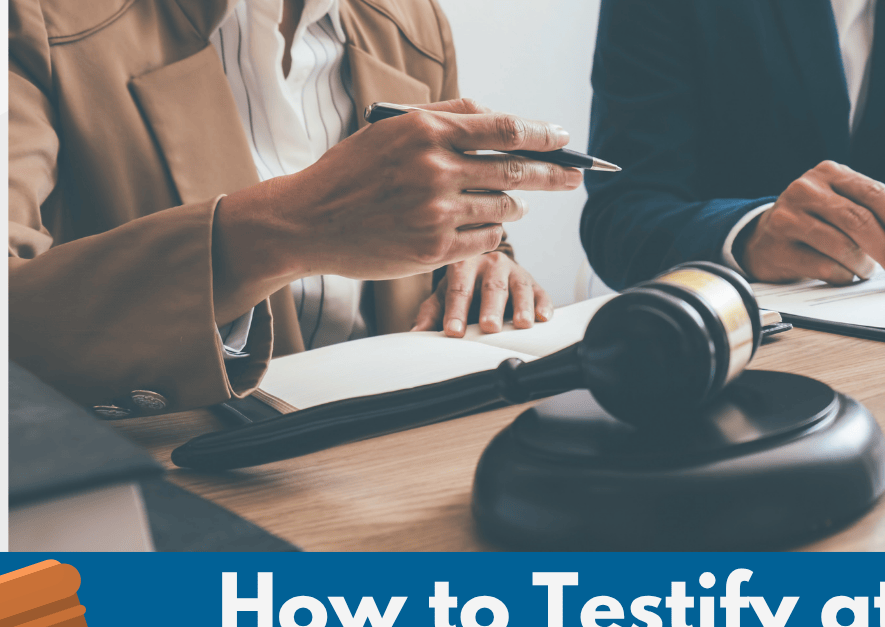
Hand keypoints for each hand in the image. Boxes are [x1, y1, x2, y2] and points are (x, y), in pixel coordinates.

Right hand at [211, 99, 581, 316]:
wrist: (308, 221)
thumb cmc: (352, 172)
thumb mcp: (390, 130)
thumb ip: (444, 118)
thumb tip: (498, 118)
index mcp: (425, 131)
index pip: (502, 128)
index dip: (541, 134)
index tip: (564, 138)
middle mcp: (434, 169)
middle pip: (514, 169)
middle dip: (552, 173)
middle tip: (576, 176)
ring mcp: (435, 212)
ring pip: (503, 208)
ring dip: (515, 205)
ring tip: (516, 203)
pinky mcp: (434, 249)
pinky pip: (486, 240)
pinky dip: (492, 233)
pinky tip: (485, 226)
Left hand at [412, 250, 552, 335]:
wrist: (486, 265)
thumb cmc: (462, 284)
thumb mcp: (443, 294)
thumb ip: (431, 312)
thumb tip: (417, 333)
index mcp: (464, 264)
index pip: (458, 289)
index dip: (456, 311)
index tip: (453, 331)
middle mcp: (491, 264)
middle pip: (491, 287)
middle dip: (491, 308)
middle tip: (489, 326)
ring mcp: (514, 272)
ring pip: (519, 287)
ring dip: (521, 306)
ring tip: (522, 324)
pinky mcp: (533, 283)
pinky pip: (540, 292)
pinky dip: (544, 305)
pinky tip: (543, 317)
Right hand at [739, 161, 884, 286]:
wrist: (763, 238)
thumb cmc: (818, 221)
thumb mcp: (847, 204)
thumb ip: (882, 210)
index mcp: (831, 173)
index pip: (872, 192)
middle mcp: (807, 189)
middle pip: (859, 220)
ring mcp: (789, 217)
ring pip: (843, 247)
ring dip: (864, 266)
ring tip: (865, 269)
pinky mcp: (778, 248)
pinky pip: (824, 268)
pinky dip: (842, 277)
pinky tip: (842, 274)